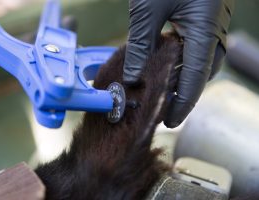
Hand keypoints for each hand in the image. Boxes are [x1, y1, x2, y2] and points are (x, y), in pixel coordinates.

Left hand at [123, 0, 233, 127]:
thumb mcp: (147, 10)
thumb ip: (140, 45)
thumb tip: (131, 78)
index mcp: (204, 30)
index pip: (195, 80)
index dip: (182, 104)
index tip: (170, 122)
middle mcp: (213, 30)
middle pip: (201, 74)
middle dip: (184, 94)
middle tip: (164, 109)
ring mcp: (210, 23)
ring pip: (199, 61)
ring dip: (183, 77)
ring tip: (163, 91)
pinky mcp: (202, 16)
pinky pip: (196, 46)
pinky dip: (181, 59)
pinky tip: (166, 64)